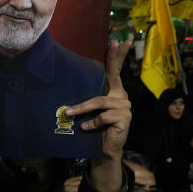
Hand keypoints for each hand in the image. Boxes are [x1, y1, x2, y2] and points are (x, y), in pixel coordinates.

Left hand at [65, 38, 133, 159]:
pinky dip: (91, 123)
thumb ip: (89, 97)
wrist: (105, 150)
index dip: (117, 56)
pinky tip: (85, 128)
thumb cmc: (96, 127)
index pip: (115, 71)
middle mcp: (122, 96)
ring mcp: (124, 107)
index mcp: (114, 91)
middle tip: (114, 43)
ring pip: (99, 101)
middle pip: (114, 75)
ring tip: (68, 113)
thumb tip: (69, 83)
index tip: (117, 41)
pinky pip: (102, 117)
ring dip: (82, 107)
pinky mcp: (123, 118)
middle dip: (114, 58)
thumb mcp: (92, 110)